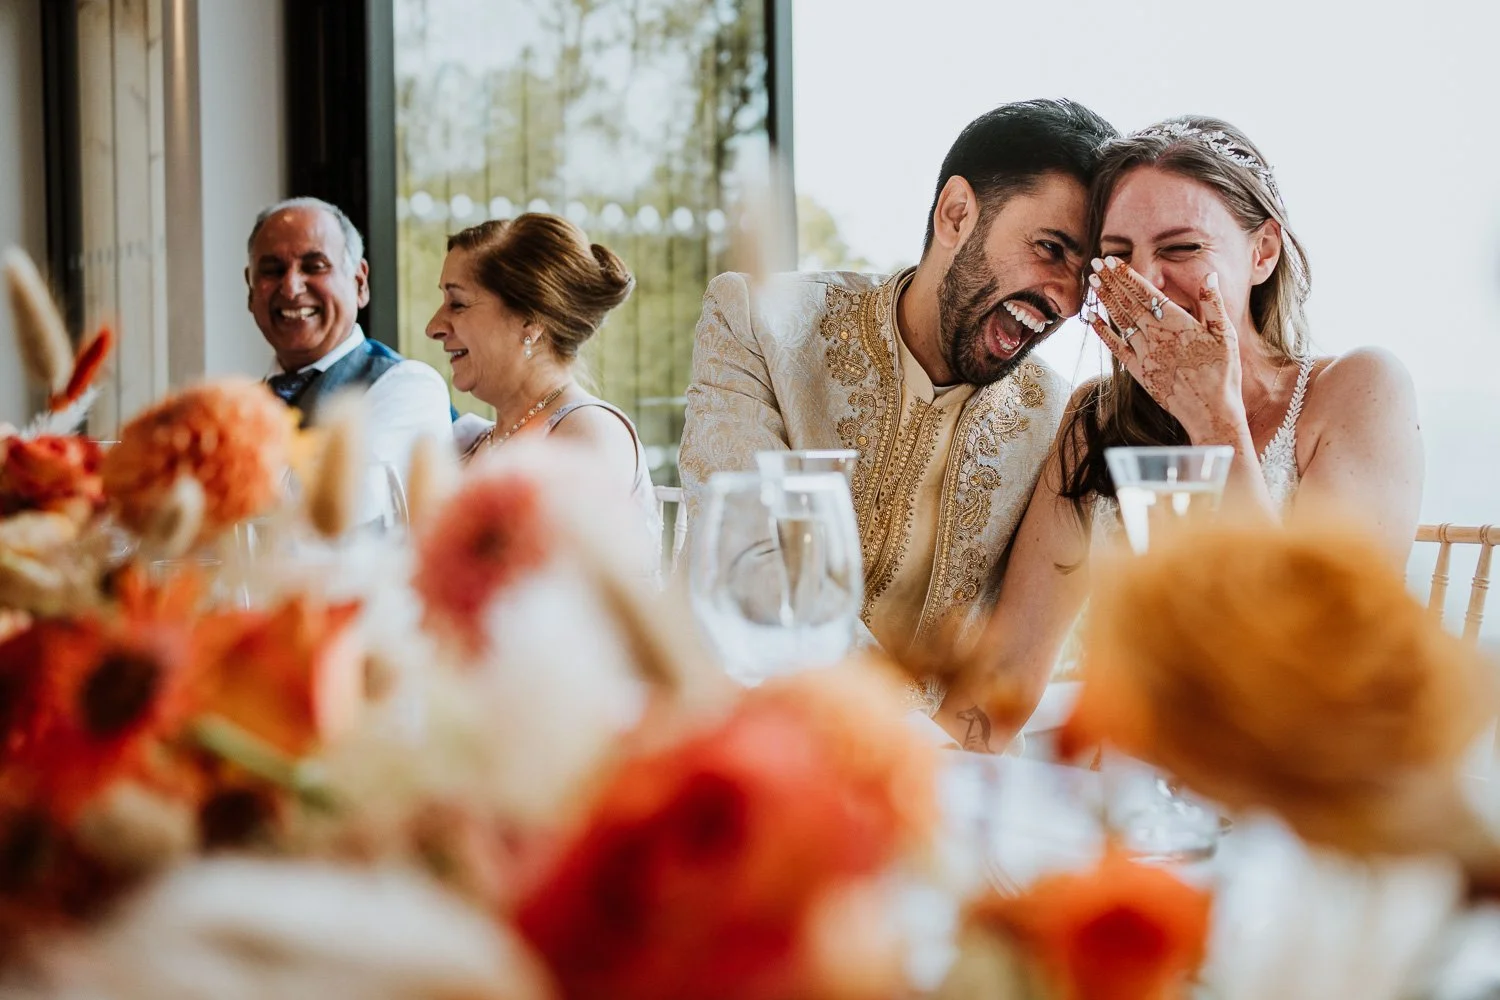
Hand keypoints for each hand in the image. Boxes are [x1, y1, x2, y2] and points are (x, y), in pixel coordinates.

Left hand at [1085, 258, 1245, 444]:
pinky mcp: (1139, 371)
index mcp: (1178, 324)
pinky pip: (1116, 347)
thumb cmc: (1222, 372)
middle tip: (1094, 263)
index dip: (1127, 275)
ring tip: (1092, 282)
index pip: (1146, 293)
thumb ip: (1213, 304)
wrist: (1210, 410)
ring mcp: (1145, 354)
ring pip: (1121, 321)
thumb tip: (1208, 276)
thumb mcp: (1225, 334)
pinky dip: (1102, 331)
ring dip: (1105, 300)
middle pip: (1129, 303)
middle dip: (1111, 281)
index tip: (1112, 260)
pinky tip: (1091, 318)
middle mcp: (1157, 337)